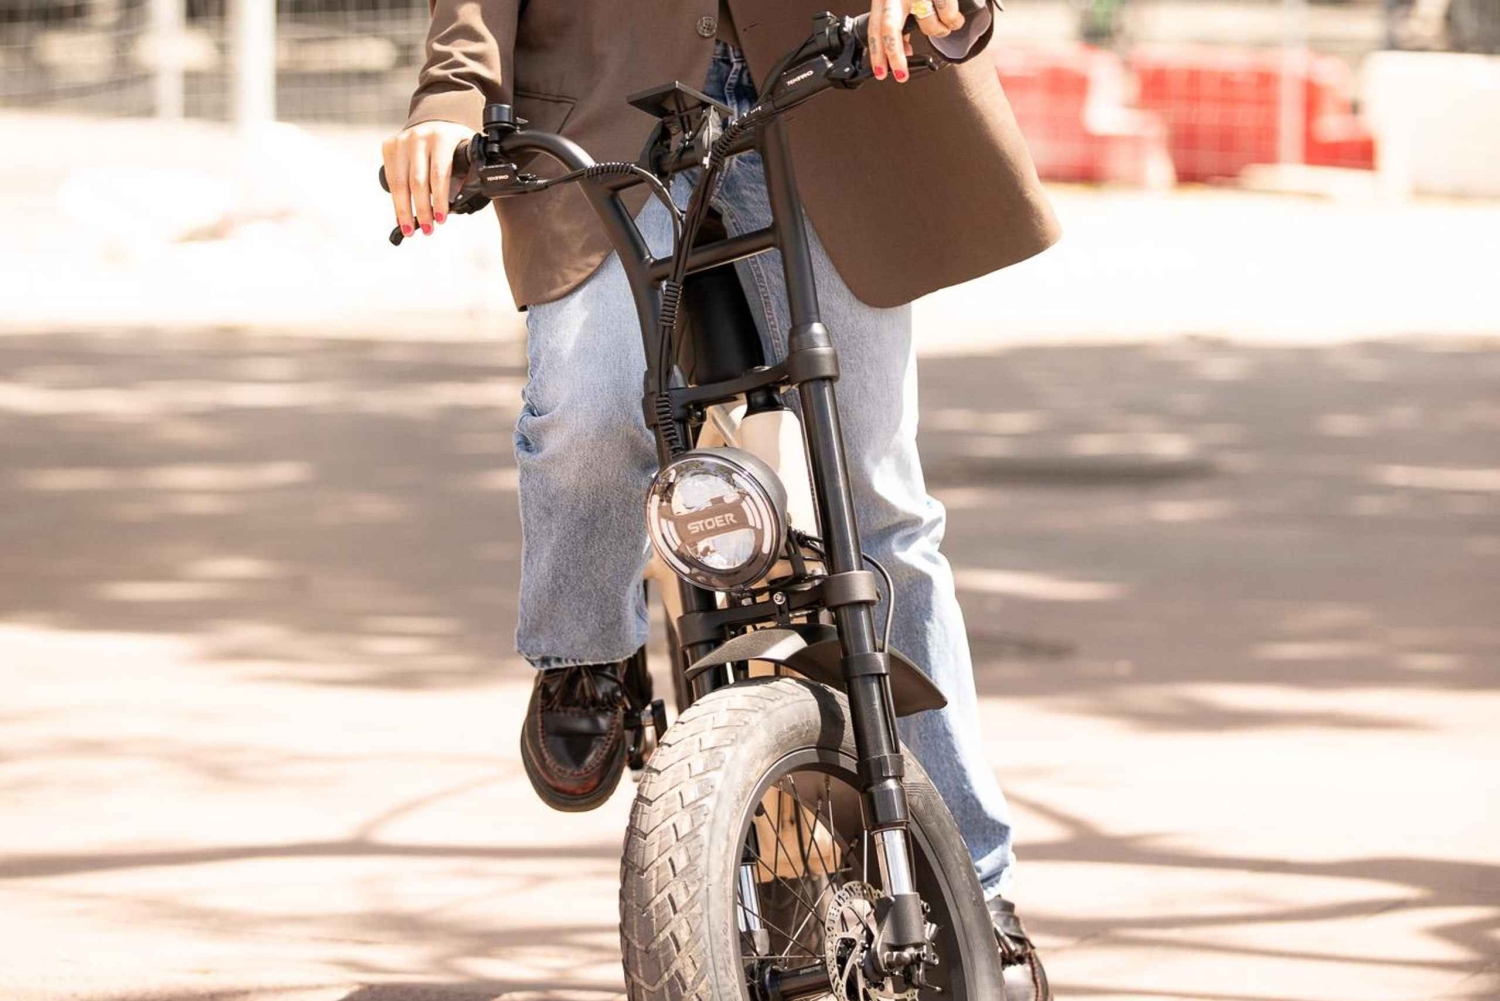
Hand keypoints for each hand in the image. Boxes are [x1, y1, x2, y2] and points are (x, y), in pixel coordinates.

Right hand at [380, 120, 472, 237]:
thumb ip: (467, 173)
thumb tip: (464, 204)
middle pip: (418, 182)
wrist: (433, 124)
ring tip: (409, 229)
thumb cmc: (452, 144)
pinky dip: (396, 201)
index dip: (439, 199)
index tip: (441, 219)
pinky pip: (391, 179)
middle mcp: (419, 137)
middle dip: (422, 209)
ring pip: (400, 183)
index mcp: (442, 138)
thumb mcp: (466, 152)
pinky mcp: (389, 147)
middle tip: (428, 229)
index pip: (439, 173)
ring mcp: (402, 141)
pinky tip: (401, 215)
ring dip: (404, 210)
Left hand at [867, 0, 965, 82]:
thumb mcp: (899, 1)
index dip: (877, 53)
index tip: (880, 73)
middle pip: (890, 29)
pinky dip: (954, 22)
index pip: (876, 28)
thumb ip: (899, 25)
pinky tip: (953, 17)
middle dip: (894, 57)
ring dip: (939, 33)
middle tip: (901, 75)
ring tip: (943, 24)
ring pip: (928, 27)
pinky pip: (949, 16)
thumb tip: (903, 54)